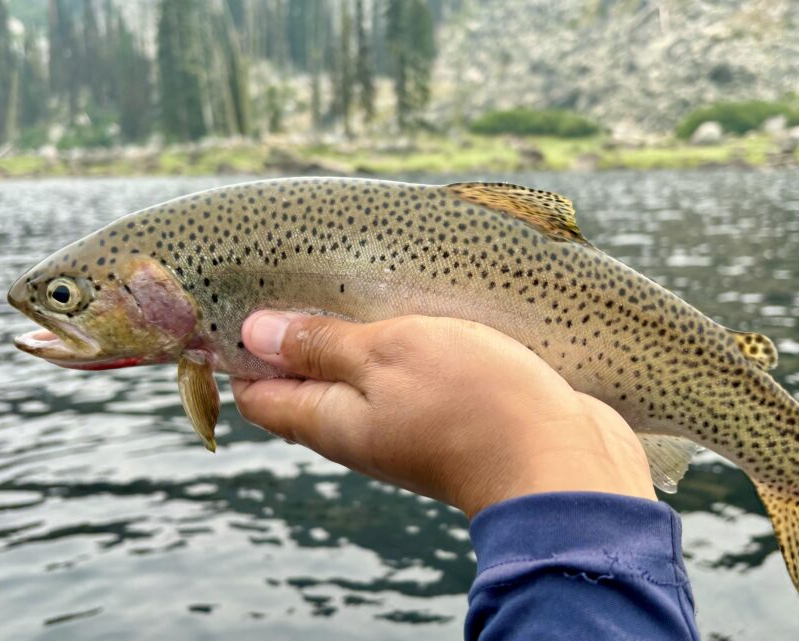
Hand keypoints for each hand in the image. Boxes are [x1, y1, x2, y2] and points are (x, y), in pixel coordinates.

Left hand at [230, 313, 656, 516]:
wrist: (562, 462)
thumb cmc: (469, 402)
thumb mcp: (386, 354)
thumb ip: (322, 344)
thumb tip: (253, 335)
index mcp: (330, 421)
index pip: (259, 394)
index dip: (240, 351)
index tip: (236, 300)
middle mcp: (362, 431)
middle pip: (308, 387)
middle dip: (296, 338)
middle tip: (295, 275)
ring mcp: (409, 427)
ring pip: (364, 381)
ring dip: (356, 339)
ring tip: (355, 282)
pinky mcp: (453, 416)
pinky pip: (411, 379)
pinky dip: (403, 347)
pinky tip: (415, 312)